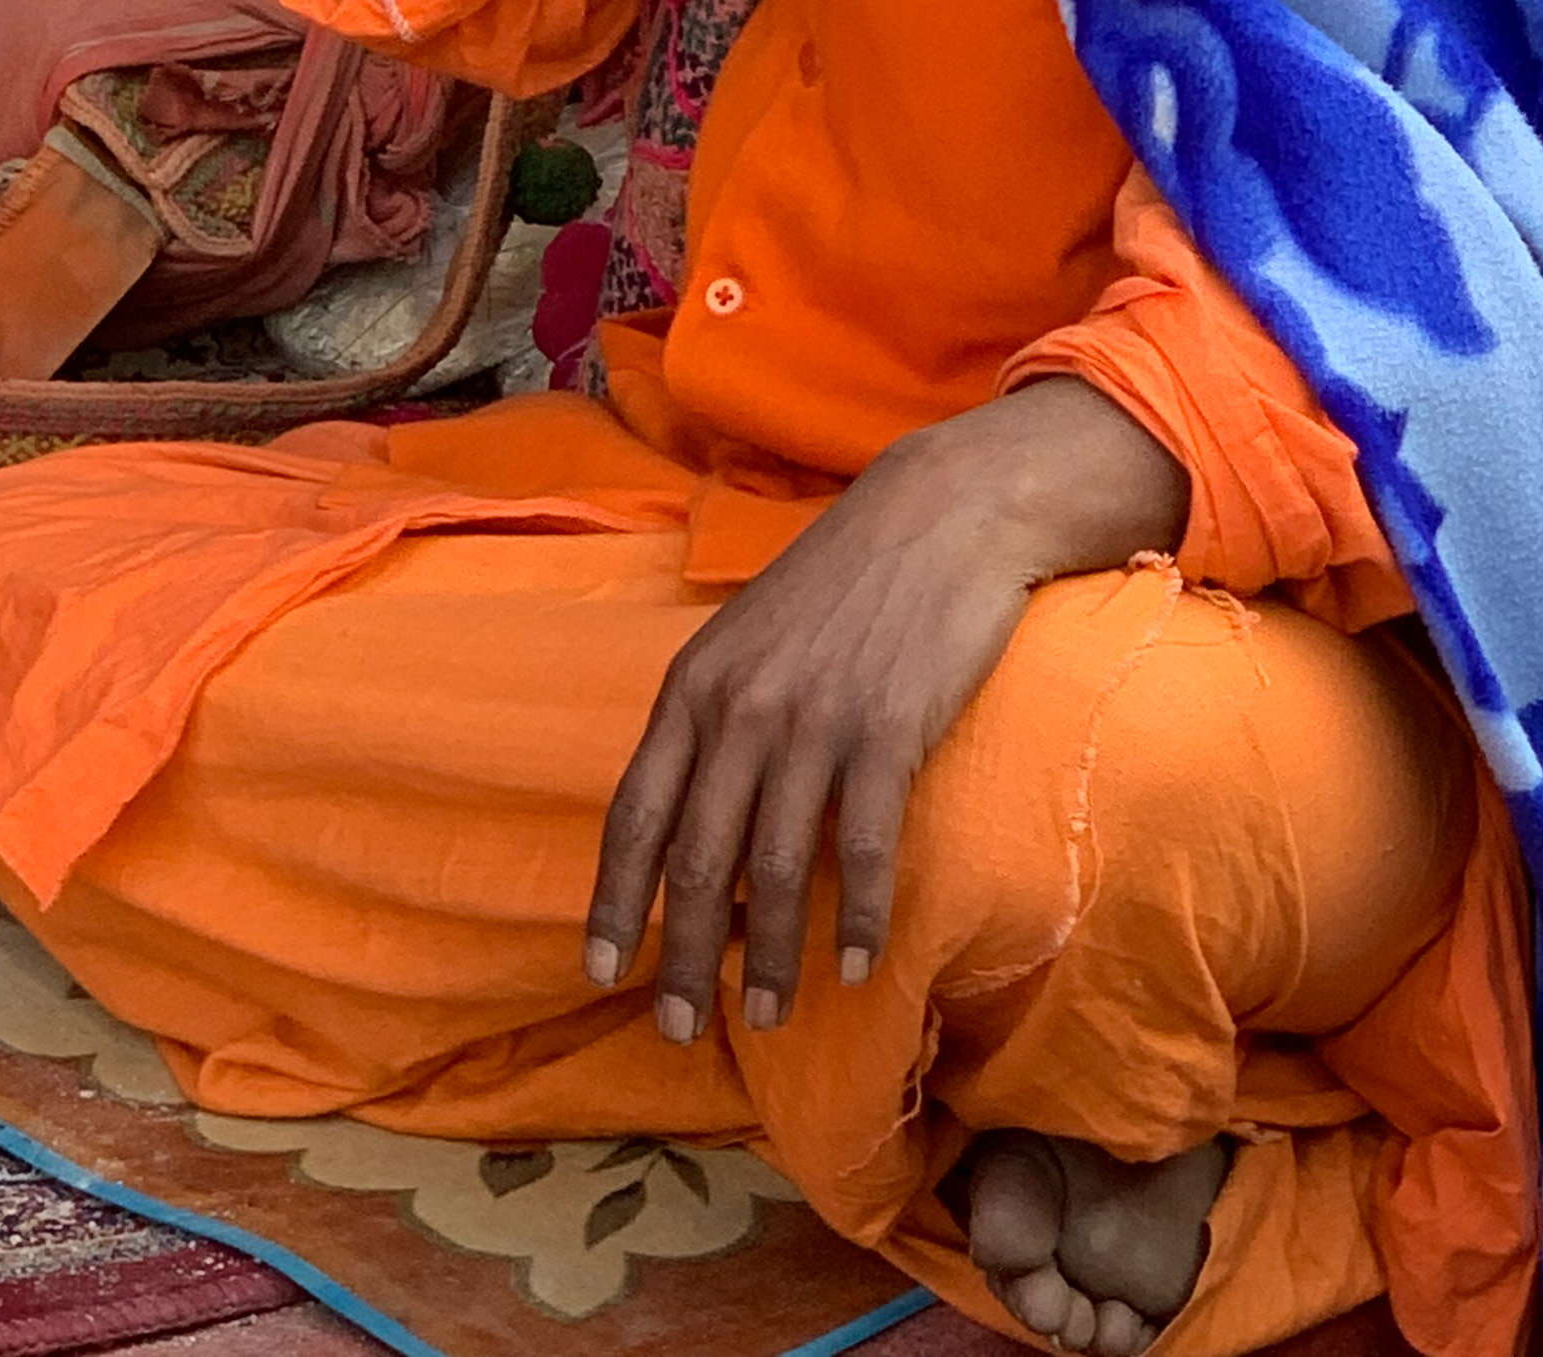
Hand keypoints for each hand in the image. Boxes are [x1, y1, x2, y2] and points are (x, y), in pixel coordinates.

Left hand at [584, 381, 1190, 1040]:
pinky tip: (856, 964)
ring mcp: (815, 719)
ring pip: (777, 868)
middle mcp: (741, 708)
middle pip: (698, 862)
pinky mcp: (888, 727)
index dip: (614, 900)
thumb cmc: (842, 579)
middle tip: (680, 1028)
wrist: (940, 514)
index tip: (602, 969)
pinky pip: (863, 846)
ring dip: (772, 957)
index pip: (635, 813)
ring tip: (771, 1016)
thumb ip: (714, 718)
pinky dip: (857, 916)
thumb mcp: (748, 636)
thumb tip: (693, 820)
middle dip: (683, 958)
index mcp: (694, 685)